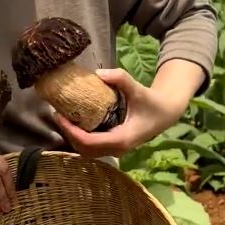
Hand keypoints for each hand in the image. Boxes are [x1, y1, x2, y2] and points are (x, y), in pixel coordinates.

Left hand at [52, 67, 189, 157]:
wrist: (166, 114)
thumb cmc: (152, 102)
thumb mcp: (138, 89)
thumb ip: (121, 78)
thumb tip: (98, 73)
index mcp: (122, 139)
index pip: (89, 142)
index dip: (71, 131)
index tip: (60, 116)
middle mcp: (117, 149)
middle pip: (84, 149)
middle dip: (68, 134)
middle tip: (58, 115)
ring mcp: (115, 150)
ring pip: (86, 151)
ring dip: (73, 137)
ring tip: (63, 118)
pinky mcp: (113, 147)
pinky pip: (92, 147)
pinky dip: (80, 138)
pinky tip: (75, 122)